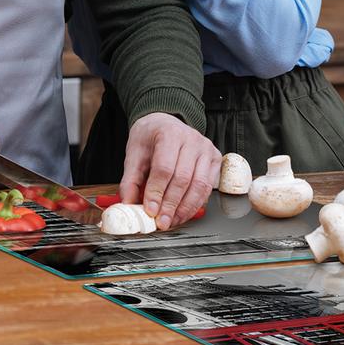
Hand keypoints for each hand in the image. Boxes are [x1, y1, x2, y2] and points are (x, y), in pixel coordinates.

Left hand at [120, 113, 220, 228]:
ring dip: (185, 209)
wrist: (165, 123)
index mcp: (169, 133)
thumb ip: (130, 179)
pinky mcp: (215, 159)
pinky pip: (208, 188)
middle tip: (161, 222)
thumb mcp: (134, 153)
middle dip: (171, 205)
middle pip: (183, 179)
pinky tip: (183, 213)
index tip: (150, 210)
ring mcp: (206, 149)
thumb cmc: (150, 137)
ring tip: (172, 221)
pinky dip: (196, 204)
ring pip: (199, 186)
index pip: (164, 168)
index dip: (157, 192)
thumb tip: (128, 204)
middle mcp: (191, 139)